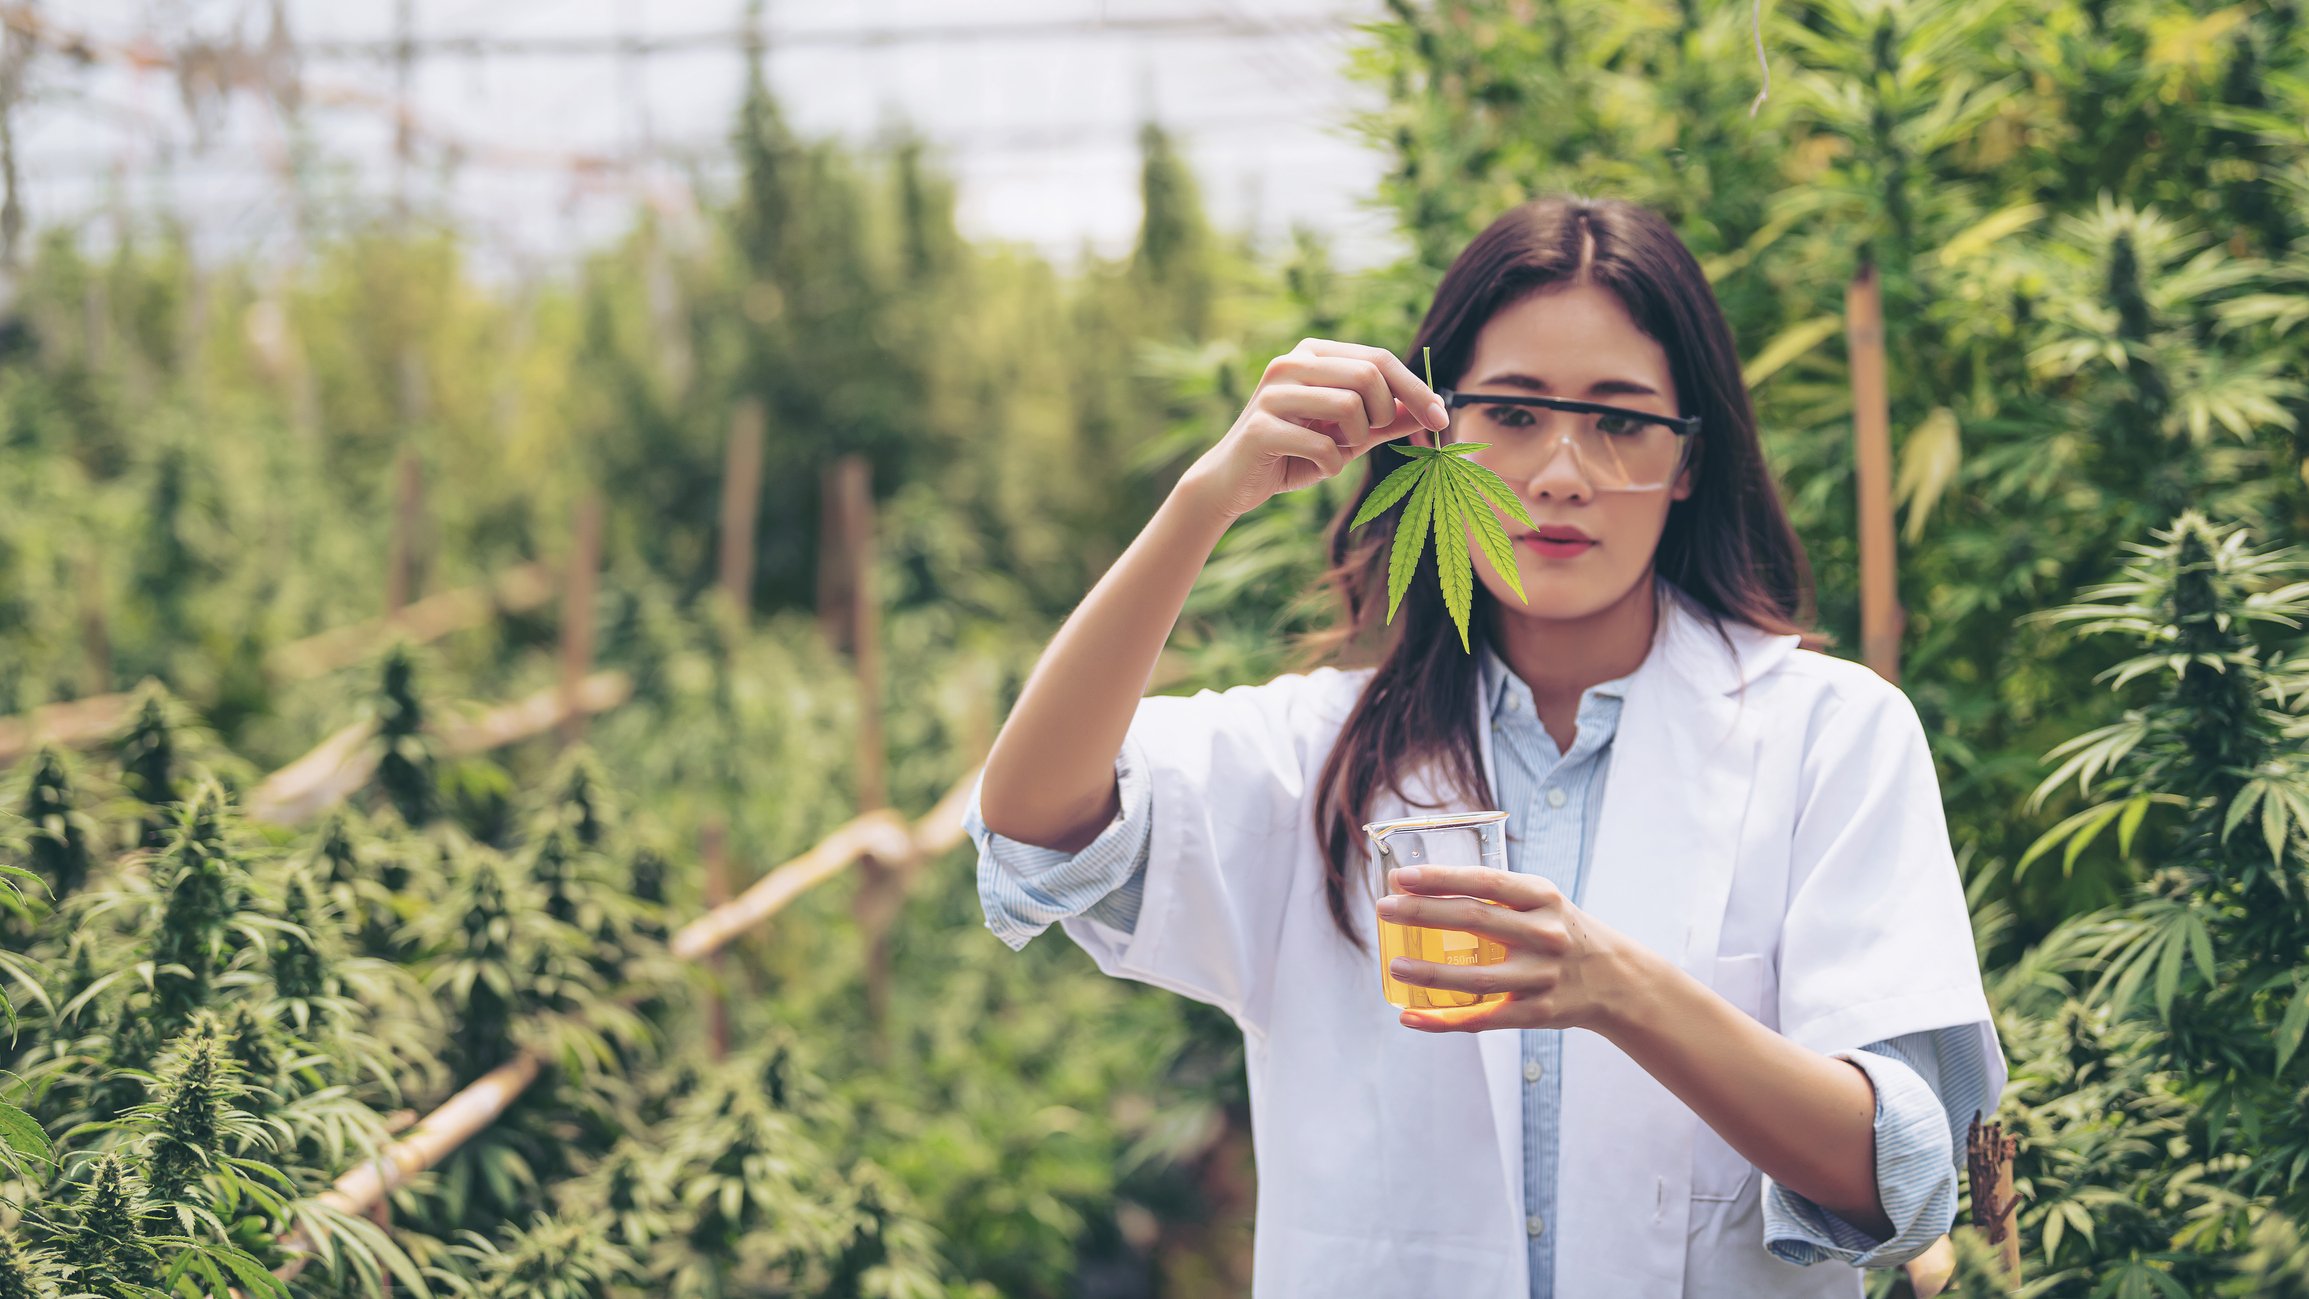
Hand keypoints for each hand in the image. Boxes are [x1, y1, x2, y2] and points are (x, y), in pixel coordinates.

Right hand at [1176, 338, 1451, 524]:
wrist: (1233, 482)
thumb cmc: (1294, 453)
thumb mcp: (1349, 436)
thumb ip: (1387, 420)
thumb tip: (1432, 411)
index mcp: (1313, 354)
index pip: (1379, 358)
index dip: (1417, 388)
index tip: (1442, 419)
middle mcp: (1291, 363)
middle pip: (1369, 374)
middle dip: (1385, 414)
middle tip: (1372, 437)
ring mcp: (1273, 392)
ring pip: (1349, 405)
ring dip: (1356, 440)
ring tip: (1337, 451)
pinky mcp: (1261, 427)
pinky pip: (1323, 444)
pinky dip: (1332, 464)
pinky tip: (1317, 467)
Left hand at [1377, 864, 1638, 1033]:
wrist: (1614, 977)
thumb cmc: (1557, 930)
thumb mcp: (1540, 901)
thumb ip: (1493, 894)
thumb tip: (1417, 888)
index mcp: (1543, 898)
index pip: (1486, 882)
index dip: (1441, 878)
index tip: (1400, 877)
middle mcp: (1545, 935)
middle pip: (1476, 922)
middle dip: (1423, 914)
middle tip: (1384, 909)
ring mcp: (1542, 977)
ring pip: (1477, 978)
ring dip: (1429, 973)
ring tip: (1394, 965)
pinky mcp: (1537, 1014)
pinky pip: (1483, 1019)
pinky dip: (1443, 1021)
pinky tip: (1410, 1017)